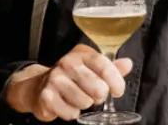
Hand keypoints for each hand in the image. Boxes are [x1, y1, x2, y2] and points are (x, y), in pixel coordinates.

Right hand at [5, 44, 132, 121]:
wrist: (39, 86)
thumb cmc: (72, 78)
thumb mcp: (92, 68)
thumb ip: (112, 67)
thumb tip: (128, 63)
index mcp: (81, 54)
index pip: (103, 64)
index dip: (115, 80)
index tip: (118, 91)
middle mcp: (67, 63)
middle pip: (97, 86)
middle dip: (101, 96)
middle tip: (96, 95)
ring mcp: (55, 79)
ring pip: (84, 101)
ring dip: (85, 104)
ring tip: (80, 98)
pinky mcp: (46, 96)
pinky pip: (70, 113)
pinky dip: (73, 113)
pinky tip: (68, 105)